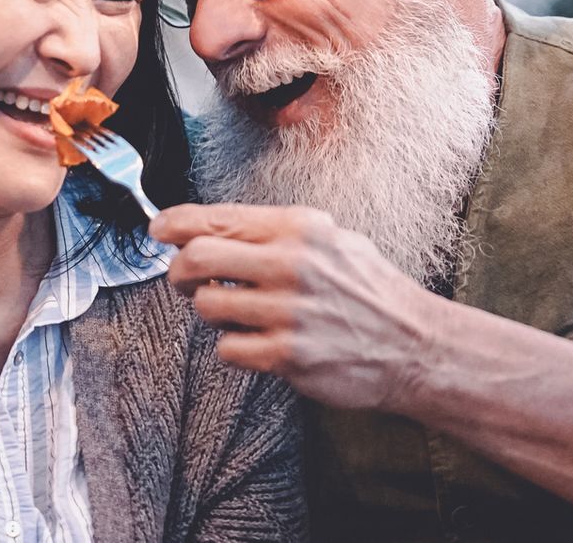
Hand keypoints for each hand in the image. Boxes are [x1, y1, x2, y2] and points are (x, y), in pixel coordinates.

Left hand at [150, 203, 443, 412]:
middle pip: (198, 258)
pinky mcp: (287, 355)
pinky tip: (257, 342)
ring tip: (237, 314)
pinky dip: (233, 347)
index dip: (175, 223)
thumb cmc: (370, 291)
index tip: (158, 230)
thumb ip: (276, 233)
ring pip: (206, 306)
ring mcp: (288, 311)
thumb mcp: (332, 240)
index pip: (217, 217)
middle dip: (179, 270)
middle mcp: (292, 264)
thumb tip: (212, 226)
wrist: (414, 344)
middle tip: (184, 279)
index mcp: (300, 228)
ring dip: (211, 312)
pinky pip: (227, 348)